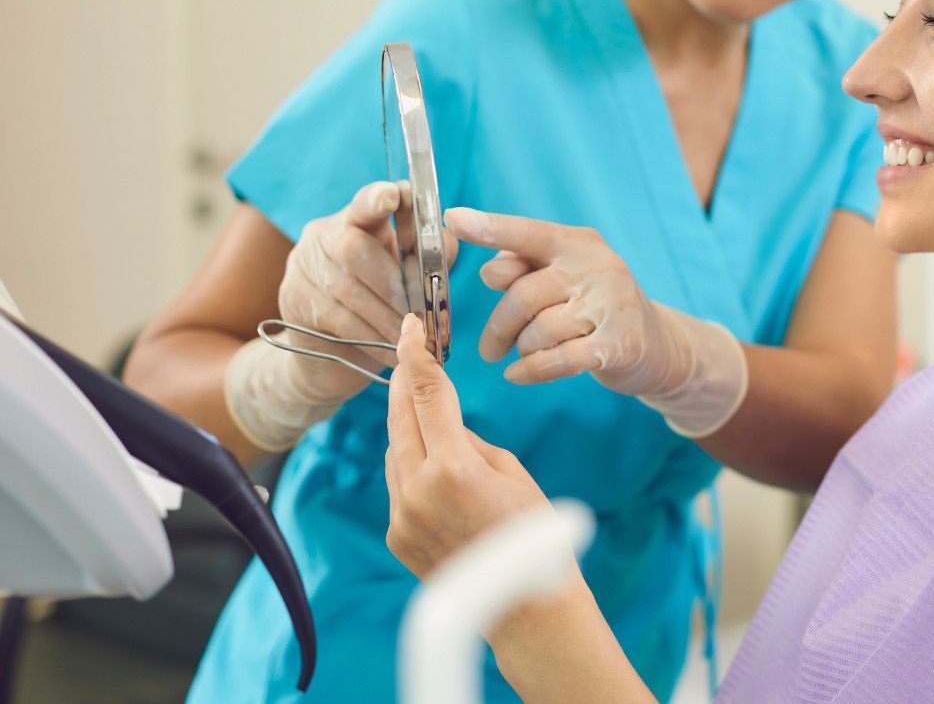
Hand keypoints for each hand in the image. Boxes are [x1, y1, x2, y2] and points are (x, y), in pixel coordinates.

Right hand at [279, 181, 455, 398]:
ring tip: (413, 337)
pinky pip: (337, 318)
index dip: (378, 198)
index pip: (365, 202)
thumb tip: (445, 243)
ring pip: (347, 289)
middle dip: (393, 284)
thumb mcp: (407, 276)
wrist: (330, 353)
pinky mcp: (293, 298)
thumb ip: (428, 256)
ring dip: (386, 317)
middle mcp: (324, 234)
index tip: (394, 196)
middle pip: (355, 249)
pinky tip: (391, 350)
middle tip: (419, 313)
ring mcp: (303, 265)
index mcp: (357, 219)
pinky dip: (371, 336)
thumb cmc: (379, 305)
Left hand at [385, 313, 549, 580]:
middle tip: (409, 353)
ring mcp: (402, 516)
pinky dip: (412, 467)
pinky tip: (438, 470)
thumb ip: (468, 442)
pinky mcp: (397, 536)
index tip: (409, 329)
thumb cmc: (535, 536)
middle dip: (404, 383)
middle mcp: (418, 490)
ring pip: (395, 452)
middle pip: (399, 417)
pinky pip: (398, 485)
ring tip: (433, 415)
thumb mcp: (511, 472)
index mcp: (453, 467)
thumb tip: (443, 426)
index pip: (425, 395)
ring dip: (408, 427)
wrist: (525, 608)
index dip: (415, 356)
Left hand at [444, 207, 748, 436]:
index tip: (453, 219)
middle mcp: (598, 266)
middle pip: (524, 294)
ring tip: (522, 355)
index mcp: (577, 243)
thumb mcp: (562, 279)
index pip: (528, 232)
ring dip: (522, 349)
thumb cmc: (595, 308)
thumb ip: (524, 270)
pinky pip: (559, 359)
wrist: (658, 345)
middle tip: (487, 348)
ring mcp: (612, 305)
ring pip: (540, 330)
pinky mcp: (619, 344)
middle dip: (498, 326)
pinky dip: (531, 370)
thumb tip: (489, 272)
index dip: (490, 227)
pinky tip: (518, 375)